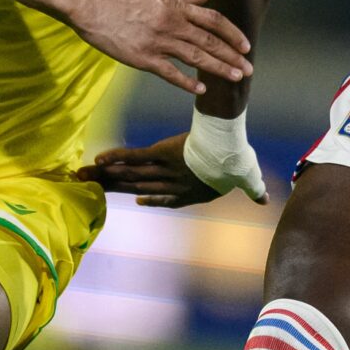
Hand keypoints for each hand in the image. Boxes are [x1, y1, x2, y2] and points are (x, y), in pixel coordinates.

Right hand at [66, 0, 252, 94]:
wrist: (94, 7)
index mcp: (177, 8)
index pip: (214, 20)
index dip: (232, 33)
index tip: (246, 46)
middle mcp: (173, 24)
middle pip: (210, 41)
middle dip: (232, 56)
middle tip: (248, 69)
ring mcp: (159, 42)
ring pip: (196, 57)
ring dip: (218, 68)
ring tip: (235, 77)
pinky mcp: (143, 58)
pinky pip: (170, 72)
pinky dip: (187, 81)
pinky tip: (201, 89)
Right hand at [77, 133, 262, 207]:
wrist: (227, 149)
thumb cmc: (238, 161)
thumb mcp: (248, 176)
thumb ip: (253, 188)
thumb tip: (266, 199)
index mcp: (192, 191)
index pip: (167, 197)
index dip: (152, 199)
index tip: (137, 201)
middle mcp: (173, 183)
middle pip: (138, 186)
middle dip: (114, 189)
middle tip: (91, 189)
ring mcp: (164, 169)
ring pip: (131, 174)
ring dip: (106, 176)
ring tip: (82, 176)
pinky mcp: (159, 154)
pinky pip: (134, 157)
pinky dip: (116, 158)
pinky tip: (97, 160)